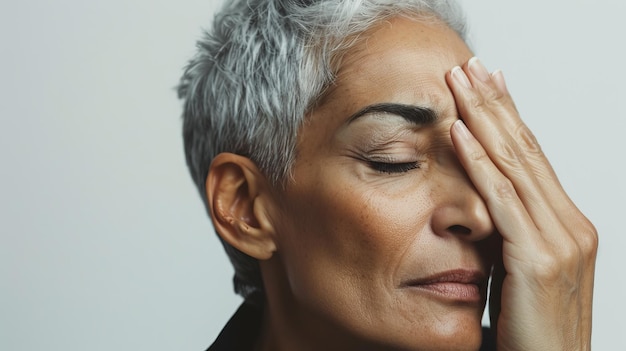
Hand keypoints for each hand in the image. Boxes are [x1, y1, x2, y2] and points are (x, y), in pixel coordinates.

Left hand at [446, 57, 597, 350]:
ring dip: (485, 119)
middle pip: (527, 150)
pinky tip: (459, 133)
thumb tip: (482, 205)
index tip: (487, 84)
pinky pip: (503, 200)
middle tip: (472, 67)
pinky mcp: (538, 260)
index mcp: (568, 225)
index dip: (509, 117)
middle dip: (496, 104)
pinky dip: (479, 163)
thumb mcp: (522, 272)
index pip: (533, 158)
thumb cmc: (532, 330)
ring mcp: (560, 240)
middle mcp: (571, 225)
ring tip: (460, 83)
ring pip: (516, 165)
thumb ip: (510, 236)